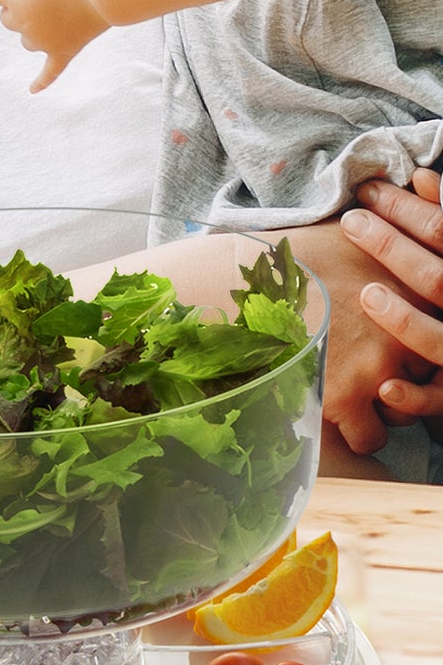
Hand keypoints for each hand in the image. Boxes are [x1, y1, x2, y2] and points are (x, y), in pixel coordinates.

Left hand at [0, 0, 108, 90]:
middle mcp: (25, 22)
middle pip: (6, 19)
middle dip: (17, 6)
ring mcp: (43, 41)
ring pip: (26, 41)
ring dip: (33, 30)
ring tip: (57, 13)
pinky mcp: (63, 52)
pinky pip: (49, 73)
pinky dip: (41, 81)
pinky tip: (32, 90)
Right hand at [283, 178, 442, 455]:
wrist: (242, 282)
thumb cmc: (287, 254)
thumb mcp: (350, 232)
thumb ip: (386, 240)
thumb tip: (391, 226)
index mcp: (413, 290)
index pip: (438, 330)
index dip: (418, 340)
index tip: (398, 344)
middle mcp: (407, 331)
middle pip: (428, 375)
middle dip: (406, 378)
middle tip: (374, 370)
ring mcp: (379, 366)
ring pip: (405, 412)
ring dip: (383, 408)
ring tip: (353, 394)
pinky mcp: (347, 398)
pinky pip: (370, 437)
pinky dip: (358, 432)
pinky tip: (337, 416)